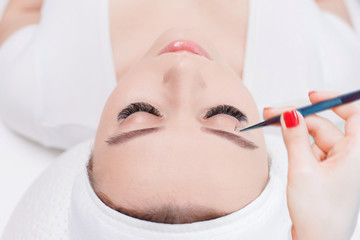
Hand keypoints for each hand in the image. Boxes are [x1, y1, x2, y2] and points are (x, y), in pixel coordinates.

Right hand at [263, 91, 359, 239]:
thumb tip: (290, 114)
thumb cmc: (319, 213)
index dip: (335, 101)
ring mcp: (337, 165)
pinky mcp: (326, 172)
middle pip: (325, 126)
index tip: (312, 97)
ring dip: (295, 132)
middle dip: (300, 118)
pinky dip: (297, 145)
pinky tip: (284, 144)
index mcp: (355, 154)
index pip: (354, 115)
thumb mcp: (302, 170)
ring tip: (272, 126)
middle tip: (274, 113)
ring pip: (315, 138)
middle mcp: (349, 157)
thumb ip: (295, 138)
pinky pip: (311, 150)